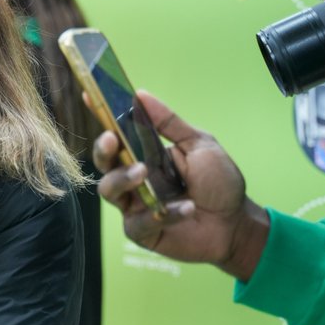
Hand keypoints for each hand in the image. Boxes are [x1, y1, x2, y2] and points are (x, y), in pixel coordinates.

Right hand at [91, 90, 269, 281]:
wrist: (236, 224)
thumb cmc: (219, 183)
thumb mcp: (199, 144)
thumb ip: (169, 123)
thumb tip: (140, 94)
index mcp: (144, 154)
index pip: (117, 135)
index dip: (101, 117)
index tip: (88, 96)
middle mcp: (134, 178)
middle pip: (103, 163)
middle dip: (103, 150)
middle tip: (112, 139)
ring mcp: (134, 205)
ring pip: (109, 190)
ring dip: (123, 179)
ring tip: (144, 173)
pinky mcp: (141, 230)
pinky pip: (138, 222)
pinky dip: (163, 214)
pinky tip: (187, 208)